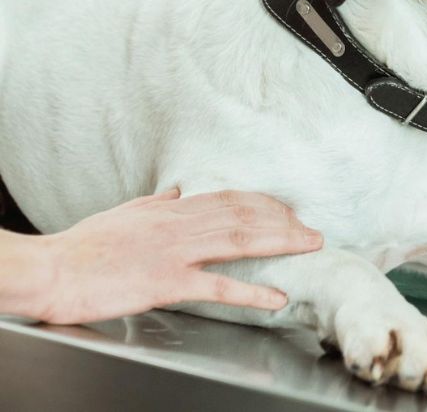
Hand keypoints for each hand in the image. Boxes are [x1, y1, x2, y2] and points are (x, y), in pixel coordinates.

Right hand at [35, 189, 322, 323]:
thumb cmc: (87, 245)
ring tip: (308, 246)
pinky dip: (251, 291)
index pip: (229, 200)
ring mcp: (176, 252)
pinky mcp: (167, 282)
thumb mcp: (127, 213)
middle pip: (243, 216)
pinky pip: (217, 285)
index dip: (264, 204)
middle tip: (311, 229)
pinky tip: (276, 297)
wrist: (54, 269)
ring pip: (239, 240)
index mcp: (172, 210)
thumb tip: (177, 190)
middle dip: (283, 220)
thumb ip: (157, 202)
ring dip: (279, 242)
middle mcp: (180, 224)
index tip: (287, 209)